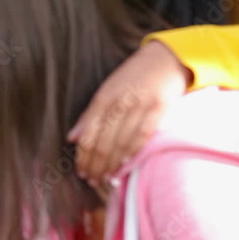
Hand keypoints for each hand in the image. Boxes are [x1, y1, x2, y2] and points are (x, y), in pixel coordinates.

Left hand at [68, 41, 192, 184]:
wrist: (167, 58)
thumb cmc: (133, 76)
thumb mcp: (107, 90)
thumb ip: (90, 114)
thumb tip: (71, 138)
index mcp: (103, 97)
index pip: (88, 134)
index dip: (83, 156)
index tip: (80, 171)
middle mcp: (119, 102)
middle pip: (103, 143)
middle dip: (95, 165)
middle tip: (92, 180)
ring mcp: (140, 105)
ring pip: (121, 143)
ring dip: (112, 165)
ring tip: (106, 179)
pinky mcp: (159, 109)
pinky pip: (142, 136)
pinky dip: (132, 153)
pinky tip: (124, 165)